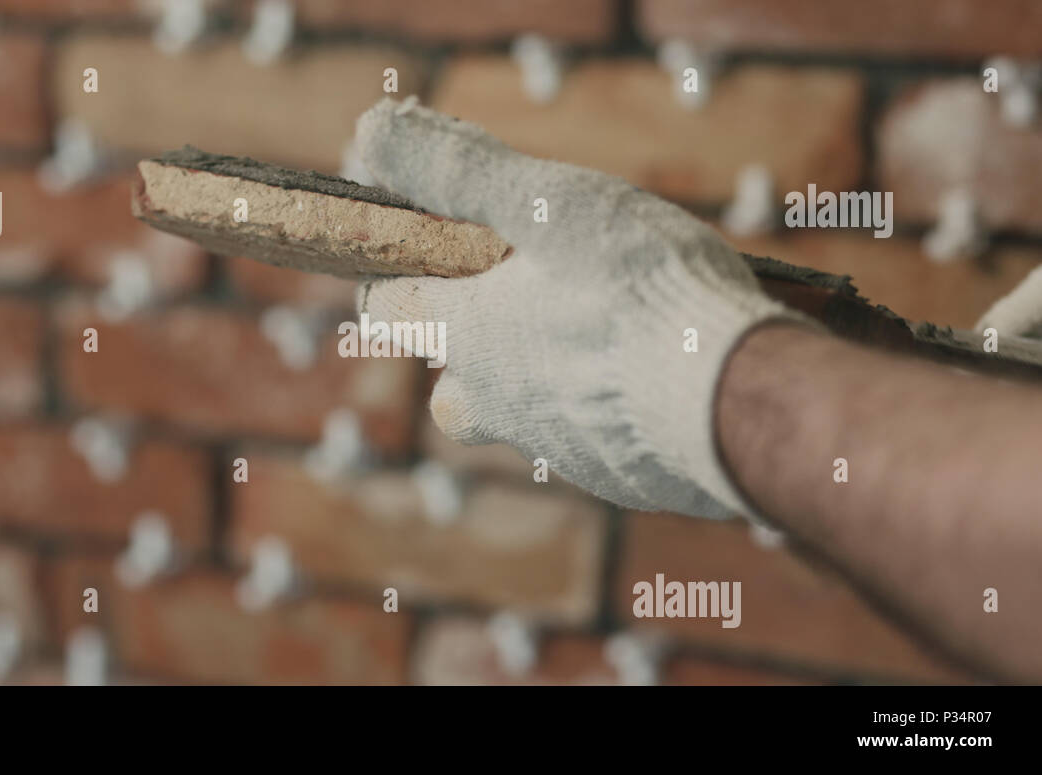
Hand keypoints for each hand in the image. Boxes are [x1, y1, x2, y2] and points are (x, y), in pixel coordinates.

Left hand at [354, 98, 814, 518]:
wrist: (736, 397)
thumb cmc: (640, 291)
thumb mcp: (547, 204)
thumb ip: (459, 170)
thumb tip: (371, 132)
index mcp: (469, 336)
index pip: (387, 309)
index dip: (397, 278)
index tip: (425, 255)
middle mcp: (497, 404)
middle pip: (450, 387)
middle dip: (469, 351)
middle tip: (524, 305)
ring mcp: (556, 449)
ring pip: (522, 418)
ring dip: (541, 383)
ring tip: (599, 339)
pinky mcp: (618, 478)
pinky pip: (592, 441)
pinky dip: (608, 410)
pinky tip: (657, 378)